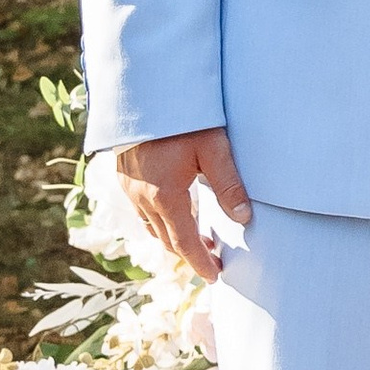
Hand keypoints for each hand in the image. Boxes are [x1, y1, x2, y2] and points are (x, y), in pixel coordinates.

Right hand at [116, 128, 251, 281]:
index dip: (200, 262)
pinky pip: (141, 211)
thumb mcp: (213, 148)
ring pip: (152, 226)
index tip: (213, 277)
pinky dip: (159, 221)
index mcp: (165, 197)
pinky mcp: (124, 176)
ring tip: (198, 239)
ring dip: (174, 237)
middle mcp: (143, 198)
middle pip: (167, 239)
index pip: (184, 242)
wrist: (142, 93)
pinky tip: (173, 213)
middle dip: (190, 254)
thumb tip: (244, 218)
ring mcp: (130, 188)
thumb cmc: (181, 118)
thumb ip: (229, 185)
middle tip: (213, 260)